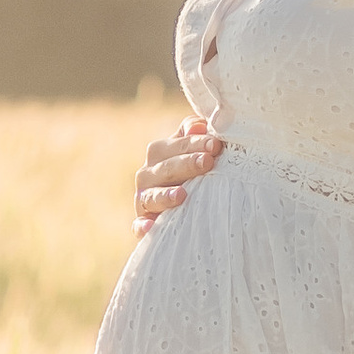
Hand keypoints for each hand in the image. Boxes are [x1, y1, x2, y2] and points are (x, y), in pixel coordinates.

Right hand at [133, 115, 221, 235]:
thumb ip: (196, 133)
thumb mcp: (198, 150)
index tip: (215, 145)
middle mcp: (148, 175)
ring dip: (165, 196)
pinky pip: (138, 225)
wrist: (190, 209)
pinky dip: (142, 226)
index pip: (174, 145)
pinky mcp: (143, 224)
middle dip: (186, 164)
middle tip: (207, 162)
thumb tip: (199, 126)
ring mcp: (144, 200)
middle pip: (164, 168)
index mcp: (159, 154)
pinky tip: (149, 227)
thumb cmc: (197, 173)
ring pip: (151, 196)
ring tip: (182, 195)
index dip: (194, 143)